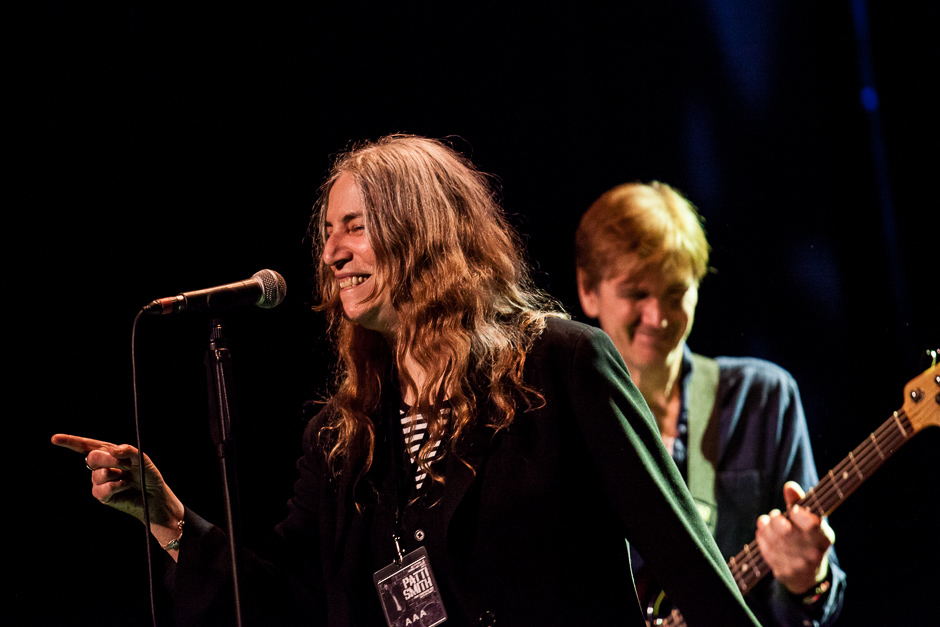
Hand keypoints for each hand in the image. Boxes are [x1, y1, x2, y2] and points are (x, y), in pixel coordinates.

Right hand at [51, 434, 184, 550]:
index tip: (54, 439)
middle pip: (92, 457)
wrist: (153, 496)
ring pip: (99, 474)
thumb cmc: (148, 475)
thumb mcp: (141, 458)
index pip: (86, 445)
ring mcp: (99, 480)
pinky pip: (102, 488)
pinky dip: (116, 487)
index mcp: (108, 453)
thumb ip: (128, 450)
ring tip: (128, 479)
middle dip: (110, 460)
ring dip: (117, 475)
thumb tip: (112, 451)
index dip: (70, 441)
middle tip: (127, 465)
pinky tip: (124, 488)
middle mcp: (101, 466)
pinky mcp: (101, 495)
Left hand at [755, 481, 834, 594]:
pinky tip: (762, 533)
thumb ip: (798, 502)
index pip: (812, 524)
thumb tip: (789, 486)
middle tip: (774, 515)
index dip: (799, 515)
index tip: (792, 510)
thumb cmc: (807, 537)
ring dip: (765, 528)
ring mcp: (799, 565)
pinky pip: (767, 552)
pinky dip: (762, 539)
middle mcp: (814, 553)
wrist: (809, 574)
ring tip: (764, 521)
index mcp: (824, 537)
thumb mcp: (808, 520)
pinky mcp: (785, 572)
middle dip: (775, 520)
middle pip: (787, 532)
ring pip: (774, 542)